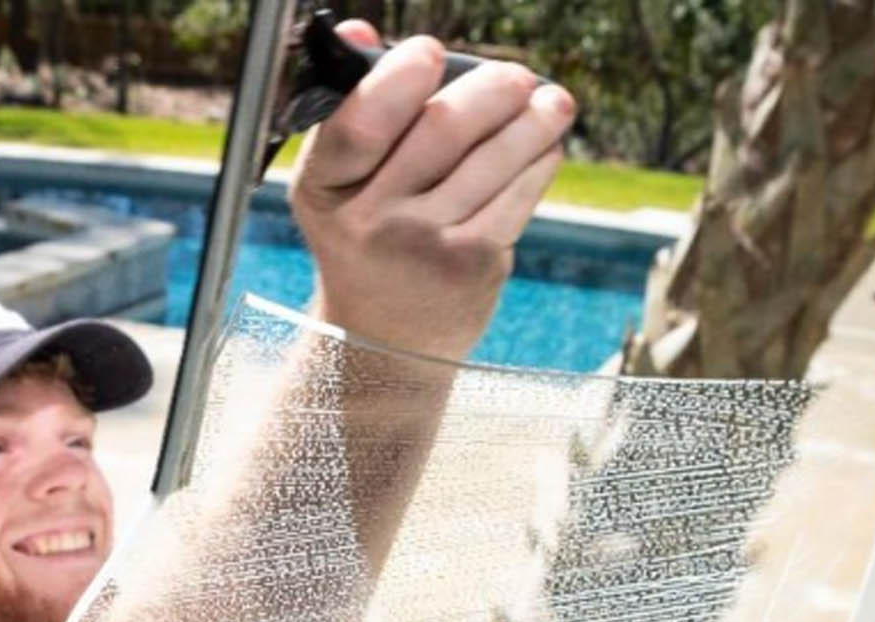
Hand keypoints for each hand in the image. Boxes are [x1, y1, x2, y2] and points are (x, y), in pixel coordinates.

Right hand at [290, 21, 574, 361]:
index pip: (359, 124)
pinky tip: (544, 149)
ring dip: (535, 118)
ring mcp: (424, 248)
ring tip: (551, 102)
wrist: (384, 338)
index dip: (399, 79)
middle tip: (517, 77)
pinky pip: (520, 192)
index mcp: (324, 192)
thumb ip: (349, 110)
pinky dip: (540, 161)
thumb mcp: (339, 186)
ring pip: (494, 155)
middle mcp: (369, 224)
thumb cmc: (366, 242)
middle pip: (443, 128)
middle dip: (493, 88)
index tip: (430, 53)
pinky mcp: (472, 266)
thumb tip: (358, 30)